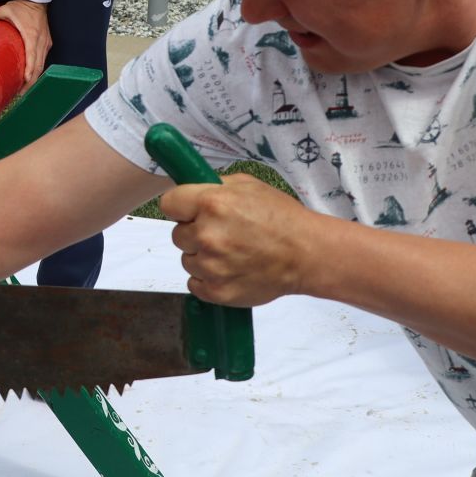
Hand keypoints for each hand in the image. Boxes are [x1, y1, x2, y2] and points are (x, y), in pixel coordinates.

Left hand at [0, 0, 51, 83]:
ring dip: (34, 78)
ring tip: (24, 90)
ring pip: (42, 65)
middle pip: (38, 66)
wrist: (37, 0)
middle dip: (31, 81)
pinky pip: (42, 60)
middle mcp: (41, 41)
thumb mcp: (6, 9)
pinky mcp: (46, 43)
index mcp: (31, 35)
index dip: (29, 70)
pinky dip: (36, 70)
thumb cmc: (22, 7)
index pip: (32, 56)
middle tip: (21, 93)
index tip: (25, 81)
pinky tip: (29, 78)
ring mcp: (45, 43)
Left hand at [159, 175, 331, 305]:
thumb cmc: (281, 217)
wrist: (307, 254)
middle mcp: (207, 235)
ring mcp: (211, 266)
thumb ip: (214, 186)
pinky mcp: (217, 291)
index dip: (180, 207)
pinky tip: (229, 270)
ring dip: (203, 257)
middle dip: (195, 233)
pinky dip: (208, 279)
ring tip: (232, 253)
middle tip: (223, 233)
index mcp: (212, 204)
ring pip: (187, 260)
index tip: (191, 211)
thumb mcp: (248, 185)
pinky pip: (194, 283)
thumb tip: (189, 190)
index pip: (168, 204)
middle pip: (177, 235)